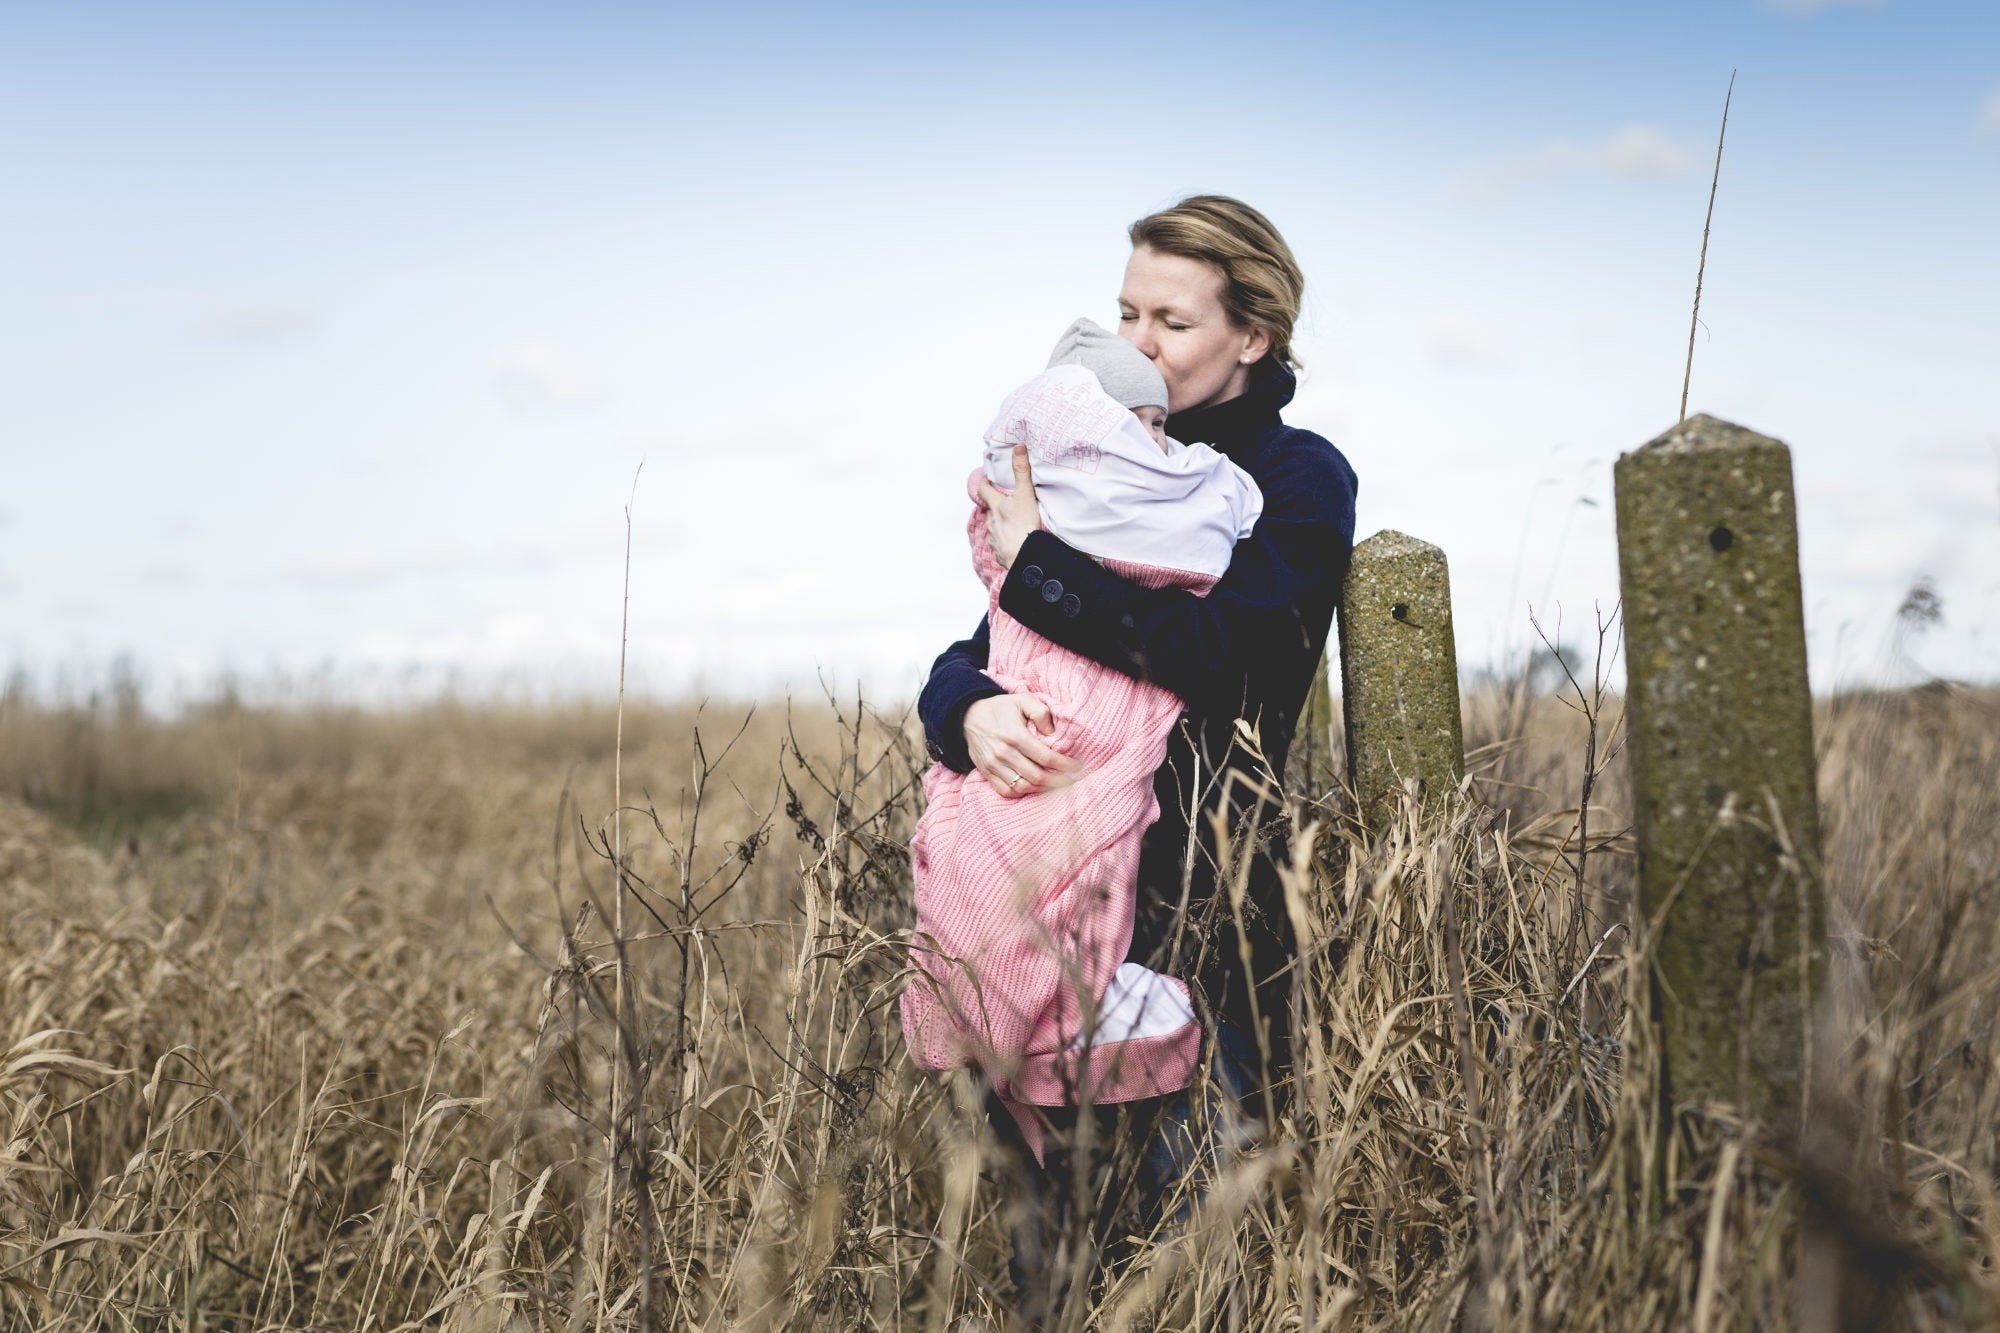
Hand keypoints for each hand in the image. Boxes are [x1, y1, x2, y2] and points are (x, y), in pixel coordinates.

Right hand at [964, 693, 1077, 797]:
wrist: (968, 716)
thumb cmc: (1000, 708)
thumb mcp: (1022, 700)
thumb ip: (1040, 712)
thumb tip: (1052, 733)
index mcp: (1015, 735)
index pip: (1046, 757)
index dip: (1065, 765)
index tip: (1078, 766)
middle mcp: (1004, 753)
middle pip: (1037, 777)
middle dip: (1059, 781)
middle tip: (1072, 779)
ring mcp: (993, 765)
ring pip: (1024, 787)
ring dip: (1044, 789)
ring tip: (1057, 785)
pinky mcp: (986, 773)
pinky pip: (1007, 791)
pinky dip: (1023, 793)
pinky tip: (1035, 787)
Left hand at [975, 445, 1041, 568]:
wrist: (1024, 557)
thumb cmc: (1023, 526)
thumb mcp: (1025, 494)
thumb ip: (1021, 471)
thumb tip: (1018, 447)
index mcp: (995, 506)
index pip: (983, 489)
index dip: (985, 482)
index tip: (990, 478)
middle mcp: (991, 521)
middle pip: (990, 508)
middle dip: (998, 503)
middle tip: (1009, 499)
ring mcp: (994, 537)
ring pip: (995, 526)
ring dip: (1002, 522)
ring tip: (1016, 520)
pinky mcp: (999, 552)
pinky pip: (1001, 543)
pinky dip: (1006, 539)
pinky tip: (1017, 539)